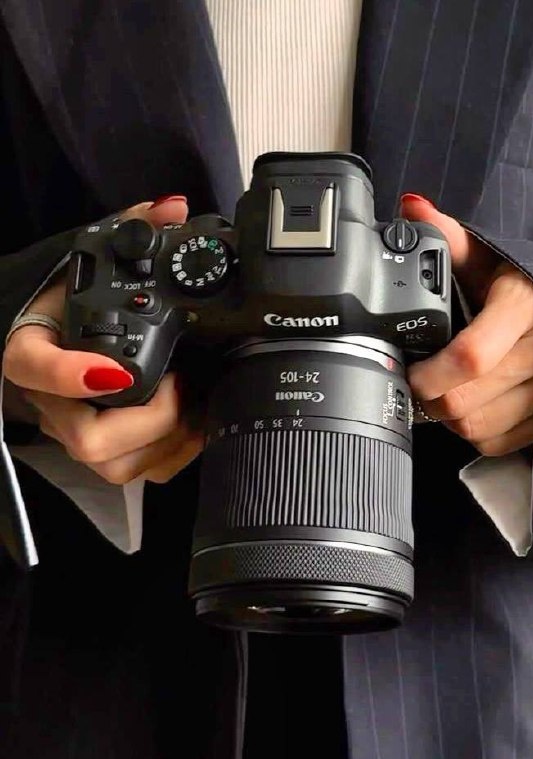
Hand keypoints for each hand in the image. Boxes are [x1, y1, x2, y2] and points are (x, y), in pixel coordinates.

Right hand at [3, 196, 204, 483]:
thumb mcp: (92, 255)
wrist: (54, 333)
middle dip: (148, 418)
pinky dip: (172, 455)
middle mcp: (51, 400)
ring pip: (113, 464)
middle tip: (182, 383)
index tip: (116, 370)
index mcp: (33, 349)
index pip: (31, 368)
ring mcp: (75, 429)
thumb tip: (173, 208)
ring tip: (198, 405)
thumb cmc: (68, 299)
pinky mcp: (100, 448)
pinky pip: (135, 472)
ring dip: (165, 441)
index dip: (69, 376)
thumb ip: (129, 226)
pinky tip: (197, 425)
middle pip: (86, 437)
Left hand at [401, 194, 532, 455]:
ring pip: (476, 428)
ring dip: (447, 417)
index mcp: (524, 308)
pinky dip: (473, 432)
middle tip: (416, 379)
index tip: (408, 368)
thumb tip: (410, 209)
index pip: (471, 355)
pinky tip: (470, 406)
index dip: (429, 373)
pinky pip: (497, 443)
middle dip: (428, 396)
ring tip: (442, 391)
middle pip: (463, 401)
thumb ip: (451, 239)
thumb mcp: (498, 260)